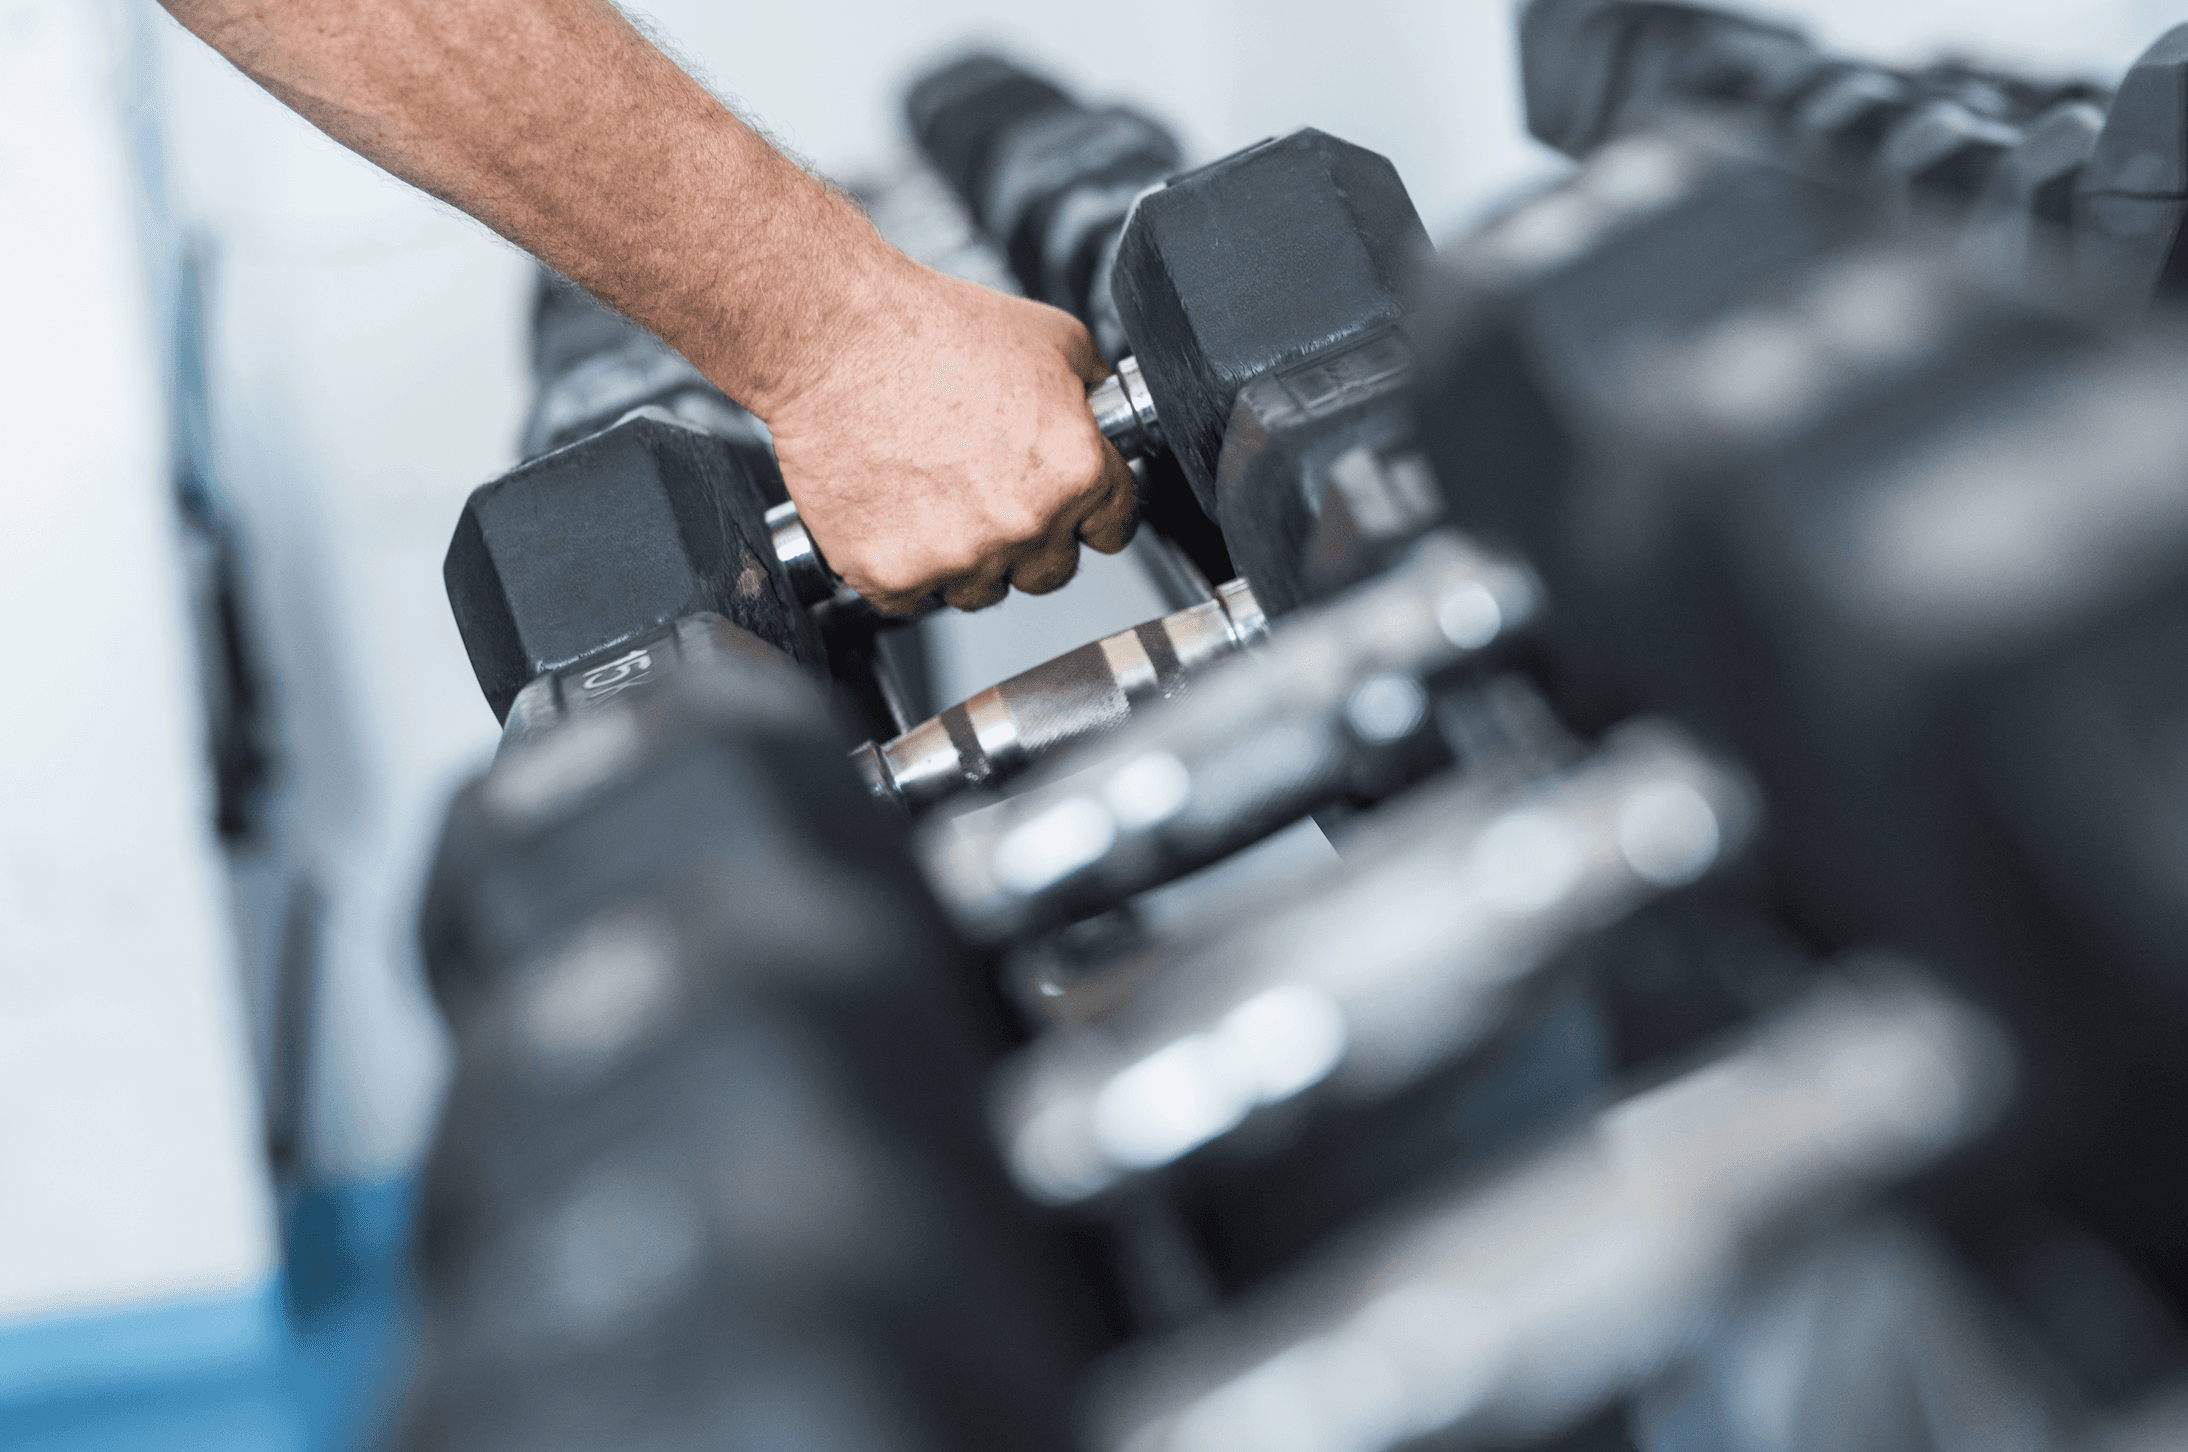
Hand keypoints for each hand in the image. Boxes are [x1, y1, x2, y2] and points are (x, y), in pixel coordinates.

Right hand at [756, 252, 1138, 614]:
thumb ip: (1091, 393)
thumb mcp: (1052, 338)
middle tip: (991, 496)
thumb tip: (1104, 415)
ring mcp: (958, 556)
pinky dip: (906, 568)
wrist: (835, 340)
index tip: (1074, 508)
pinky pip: (915, 598)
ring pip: (981, 589)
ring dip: (968, 559)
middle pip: (1050, 571)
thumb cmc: (930, 330)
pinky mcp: (893, 574)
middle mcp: (1024, 523)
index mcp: (1075, 470)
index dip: (1094, 512)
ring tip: (935, 498)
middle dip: (1032, 541)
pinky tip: (895, 516)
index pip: (1114, 525)